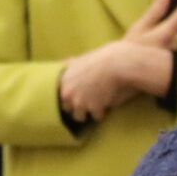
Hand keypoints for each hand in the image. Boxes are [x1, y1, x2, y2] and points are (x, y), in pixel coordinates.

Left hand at [55, 33, 176, 122]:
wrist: (117, 63)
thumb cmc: (100, 58)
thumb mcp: (79, 58)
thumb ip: (68, 63)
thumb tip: (62, 61)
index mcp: (62, 81)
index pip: (59, 97)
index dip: (69, 97)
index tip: (76, 96)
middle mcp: (67, 94)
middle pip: (68, 109)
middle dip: (77, 107)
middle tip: (88, 102)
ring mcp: (80, 102)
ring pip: (80, 117)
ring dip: (88, 112)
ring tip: (96, 106)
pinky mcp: (93, 108)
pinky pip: (96, 117)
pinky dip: (102, 113)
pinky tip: (106, 105)